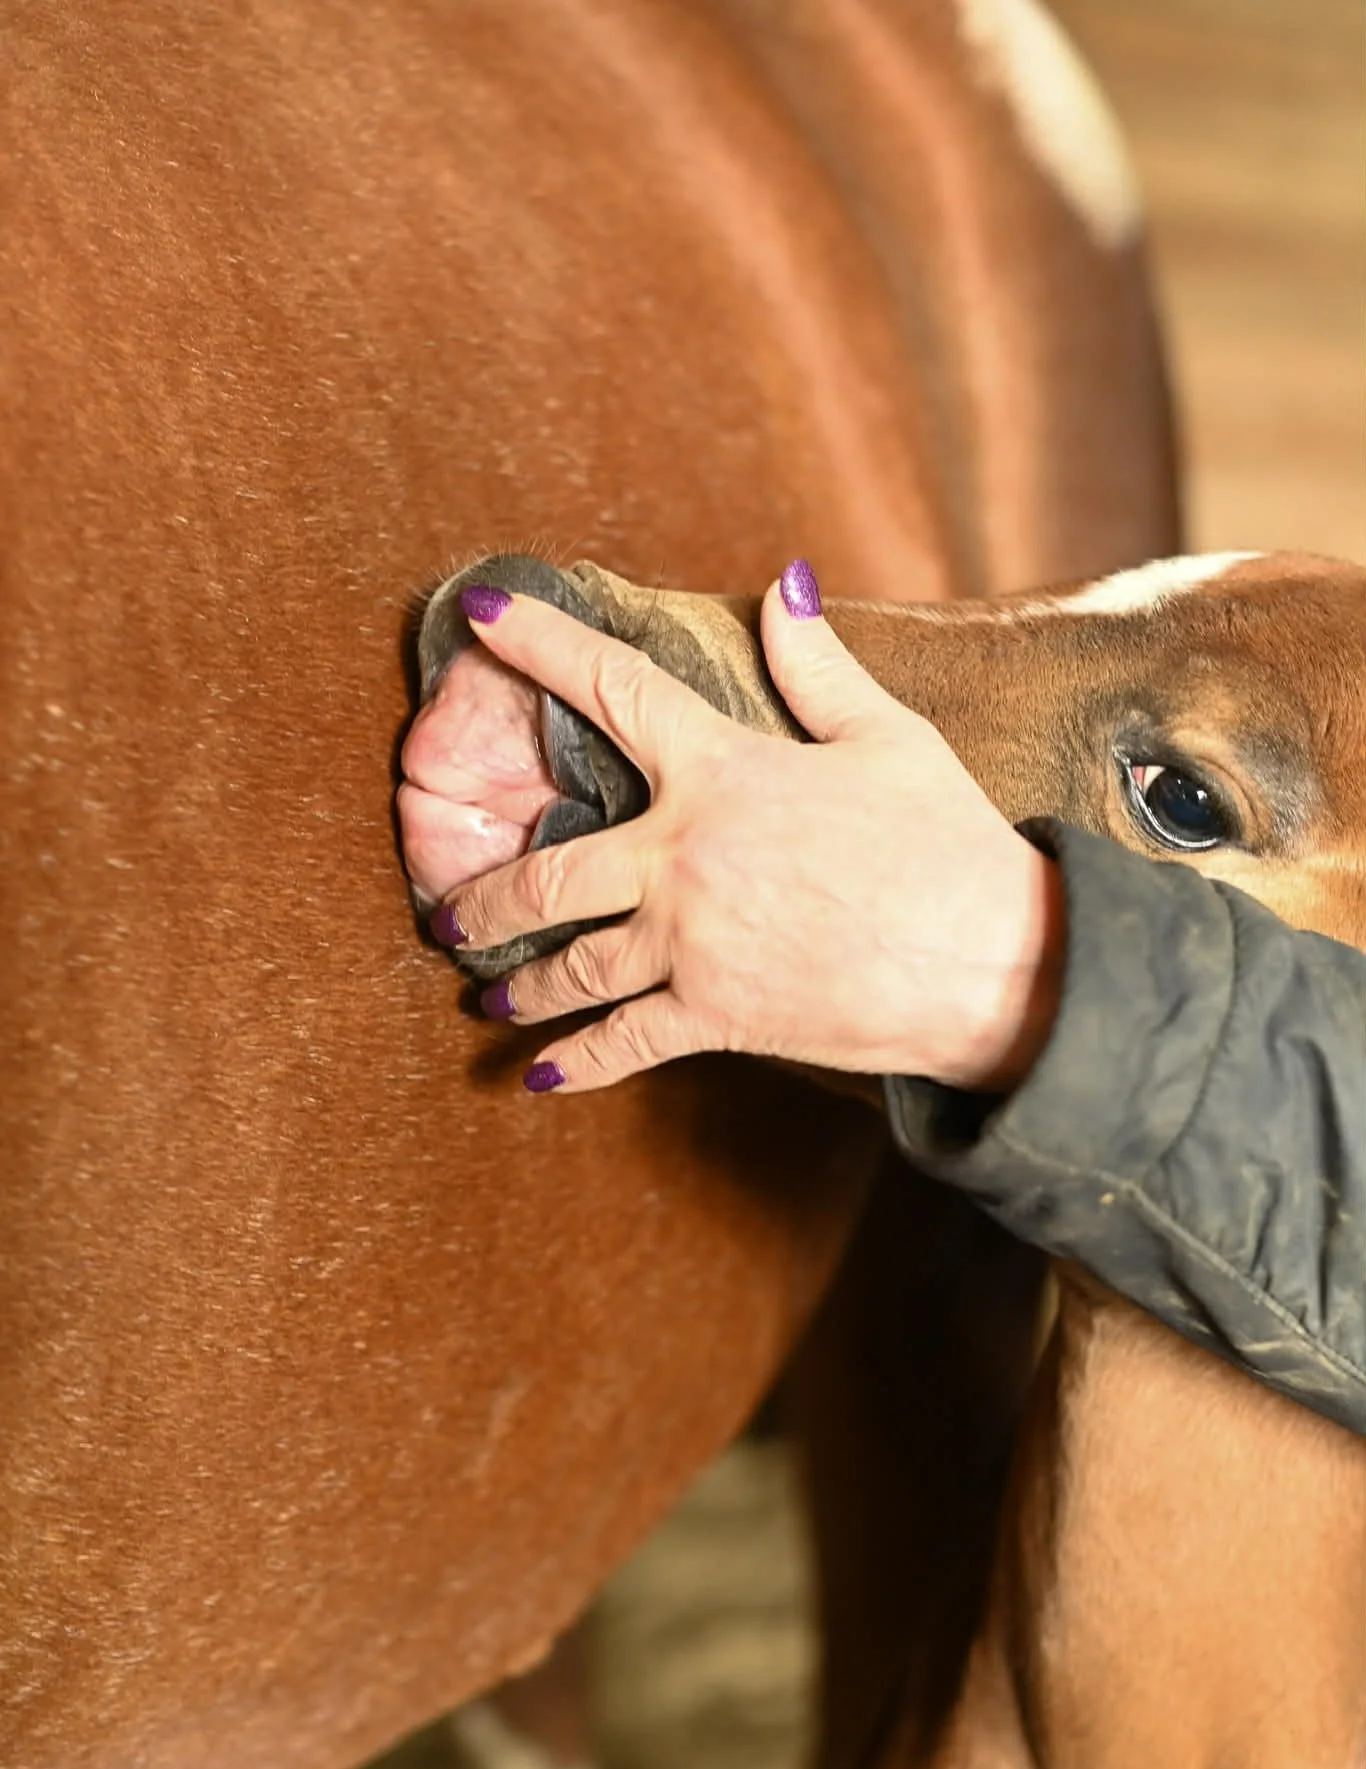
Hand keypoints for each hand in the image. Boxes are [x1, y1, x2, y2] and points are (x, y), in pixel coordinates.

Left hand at [426, 564, 1063, 1094]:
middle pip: (549, 871)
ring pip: (571, 966)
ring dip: (519, 984)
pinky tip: (539, 1077)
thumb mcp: (888, 737)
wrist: (993, 964)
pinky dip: (576, 1064)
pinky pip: (623, 1044)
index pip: (612, 687)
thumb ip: (817, 665)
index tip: (478, 612)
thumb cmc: (948, 845)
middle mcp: (683, 856)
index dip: (539, 641)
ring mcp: (690, 944)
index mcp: (722, 771)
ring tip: (486, 996)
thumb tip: (783, 585)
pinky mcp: (714, 1015)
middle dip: (485, 897)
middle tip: (448, 912)